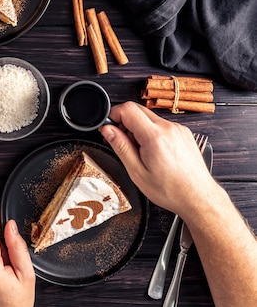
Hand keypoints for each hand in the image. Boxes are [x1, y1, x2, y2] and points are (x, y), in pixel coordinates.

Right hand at [99, 102, 215, 218]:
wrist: (198, 197)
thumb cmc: (170, 189)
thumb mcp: (137, 172)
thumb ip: (120, 146)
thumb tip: (107, 130)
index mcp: (155, 137)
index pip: (128, 109)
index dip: (113, 115)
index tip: (108, 127)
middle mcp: (169, 128)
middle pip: (138, 109)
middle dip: (124, 121)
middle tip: (120, 140)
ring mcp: (178, 129)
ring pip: (149, 118)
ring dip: (138, 128)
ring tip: (138, 150)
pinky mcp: (183, 133)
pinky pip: (161, 125)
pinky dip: (151, 132)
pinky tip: (151, 151)